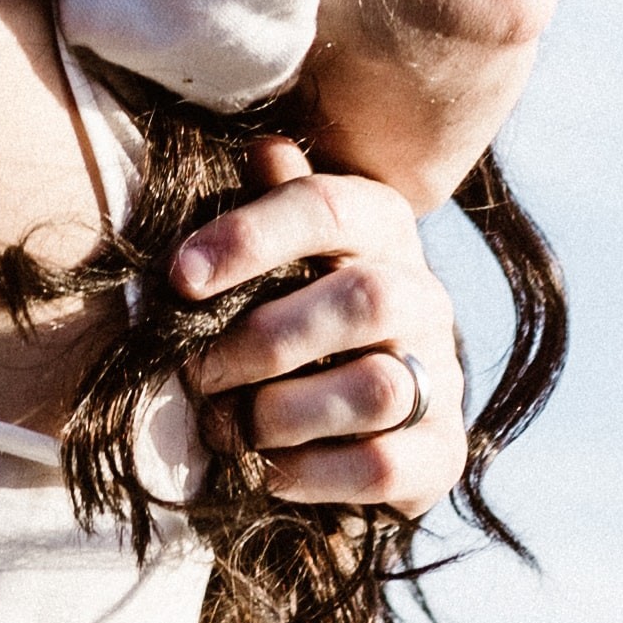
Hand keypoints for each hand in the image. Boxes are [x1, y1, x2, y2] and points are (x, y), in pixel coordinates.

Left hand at [172, 139, 469, 510]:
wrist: (347, 415)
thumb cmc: (286, 308)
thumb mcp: (273, 251)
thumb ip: (267, 204)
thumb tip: (264, 148)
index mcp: (379, 225)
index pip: (326, 206)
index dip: (249, 236)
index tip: (180, 277)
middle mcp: (423, 294)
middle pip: (365, 298)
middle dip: (265, 340)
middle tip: (198, 372)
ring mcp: (441, 375)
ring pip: (377, 388)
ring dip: (283, 414)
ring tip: (228, 428)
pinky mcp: (442, 451)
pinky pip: (385, 465)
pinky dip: (312, 473)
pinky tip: (268, 471)